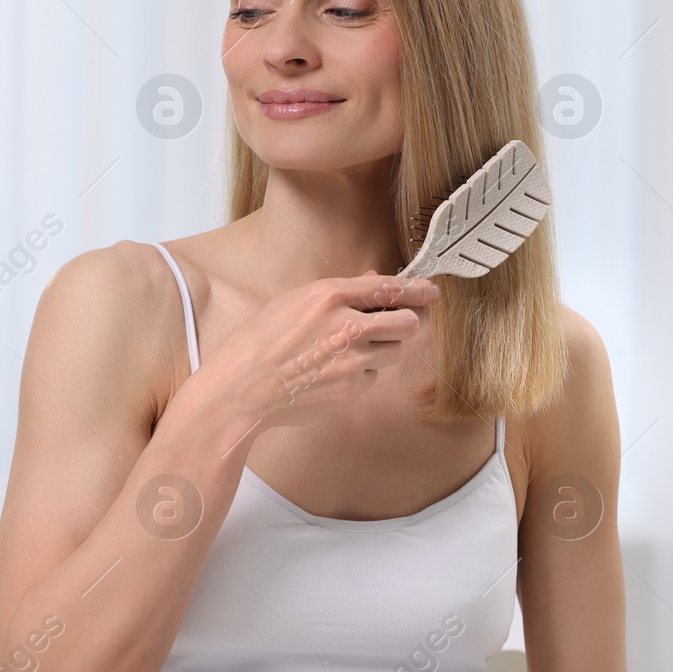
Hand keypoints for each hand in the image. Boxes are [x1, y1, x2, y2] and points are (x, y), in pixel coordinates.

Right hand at [191, 270, 439, 432]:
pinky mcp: (351, 389)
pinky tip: (331, 375)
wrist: (241, 389)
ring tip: (347, 353)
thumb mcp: (293, 303)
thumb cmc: (258, 343)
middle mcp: (346, 325)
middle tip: (395, 326)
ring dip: (381, 351)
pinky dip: (361, 375)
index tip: (431, 291)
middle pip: (406, 322)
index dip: (416, 289)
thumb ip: (338, 293)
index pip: (388, 288)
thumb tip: (373, 282)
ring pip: (393, 352)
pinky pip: (372, 378)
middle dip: (406, 323)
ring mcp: (351, 360)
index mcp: (328, 296)